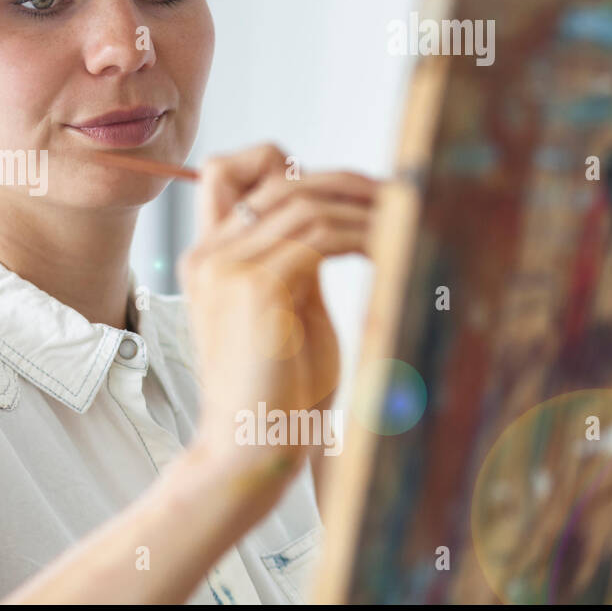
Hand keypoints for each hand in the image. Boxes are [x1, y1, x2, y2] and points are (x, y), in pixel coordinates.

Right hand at [176, 142, 378, 498]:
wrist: (250, 446)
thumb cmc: (278, 390)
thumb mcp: (285, 311)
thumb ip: (293, 263)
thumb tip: (333, 222)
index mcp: (207, 258)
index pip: (223, 170)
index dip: (278, 164)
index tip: (336, 190)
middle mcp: (208, 253)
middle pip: (275, 173)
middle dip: (343, 179)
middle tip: (395, 197)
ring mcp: (227, 266)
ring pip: (306, 200)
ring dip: (364, 207)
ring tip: (404, 223)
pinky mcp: (257, 285)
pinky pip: (322, 236)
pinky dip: (366, 236)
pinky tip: (391, 253)